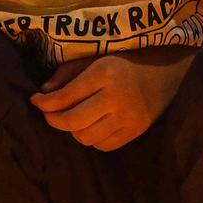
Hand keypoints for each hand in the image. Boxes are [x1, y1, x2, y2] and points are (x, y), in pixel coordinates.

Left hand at [31, 51, 193, 150]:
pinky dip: (92, 139)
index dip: (44, 102)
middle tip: (49, 114)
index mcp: (105, 73)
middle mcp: (116, 96)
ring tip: (74, 119)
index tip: (35, 100)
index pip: (64, 96)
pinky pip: (103, 145)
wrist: (167, 69)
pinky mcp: (137, 130)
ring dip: (73, 130)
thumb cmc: (125, 61)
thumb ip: (67, 72)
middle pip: (72, 121)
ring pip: (85, 137)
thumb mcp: (96, 57)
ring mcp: (129, 117)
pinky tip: (93, 126)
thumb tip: (44, 92)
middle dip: (53, 120)